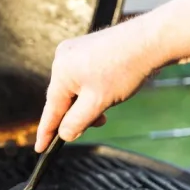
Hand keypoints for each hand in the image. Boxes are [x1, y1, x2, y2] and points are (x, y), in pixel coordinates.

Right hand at [34, 16, 163, 151]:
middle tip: (99, 122)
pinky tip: (107, 90)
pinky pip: (81, 75)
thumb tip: (64, 134)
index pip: (51, 110)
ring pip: (74, 88)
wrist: (150, 40)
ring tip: (108, 104)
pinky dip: (91, 89)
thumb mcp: (98, 103)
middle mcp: (62, 59)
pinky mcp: (86, 48)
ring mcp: (73, 51)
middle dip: (77, 115)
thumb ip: (77, 122)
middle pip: (63, 98)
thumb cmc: (124, 69)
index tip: (39, 149)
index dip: (45, 133)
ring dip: (87, 102)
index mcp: (61, 72)